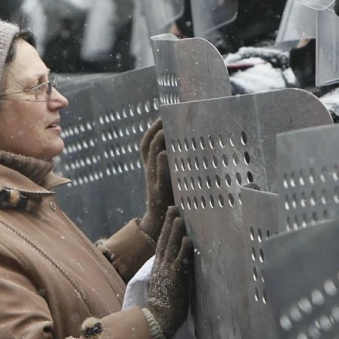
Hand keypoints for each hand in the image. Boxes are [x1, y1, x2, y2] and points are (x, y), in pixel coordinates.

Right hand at [139, 118, 173, 241]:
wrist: (161, 223)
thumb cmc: (172, 199)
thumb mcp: (173, 177)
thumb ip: (177, 163)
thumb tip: (191, 146)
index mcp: (152, 166)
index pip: (148, 142)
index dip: (153, 128)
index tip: (163, 115)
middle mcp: (150, 171)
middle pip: (146, 145)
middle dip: (154, 129)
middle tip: (164, 117)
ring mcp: (153, 181)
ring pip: (150, 157)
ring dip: (157, 142)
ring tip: (165, 130)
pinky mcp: (159, 192)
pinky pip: (158, 177)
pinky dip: (160, 165)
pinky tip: (165, 154)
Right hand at [146, 207, 192, 338]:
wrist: (158, 320)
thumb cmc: (163, 306)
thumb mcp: (164, 285)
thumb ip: (168, 273)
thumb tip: (177, 264)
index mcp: (158, 267)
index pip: (162, 244)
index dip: (166, 231)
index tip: (170, 218)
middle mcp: (160, 266)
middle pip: (165, 240)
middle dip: (169, 224)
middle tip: (173, 209)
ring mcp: (167, 270)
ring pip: (171, 246)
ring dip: (176, 231)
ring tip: (179, 217)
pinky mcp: (175, 277)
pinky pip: (179, 260)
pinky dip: (183, 249)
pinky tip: (188, 239)